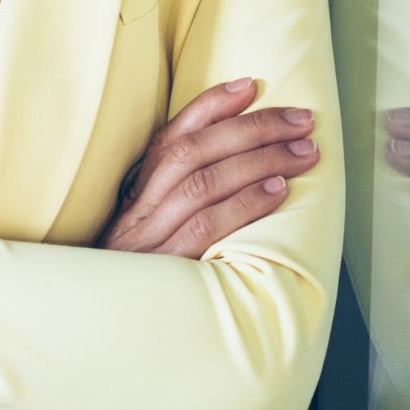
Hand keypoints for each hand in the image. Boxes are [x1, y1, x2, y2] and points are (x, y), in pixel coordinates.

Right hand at [97, 78, 319, 257]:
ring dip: (260, 160)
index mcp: (137, 195)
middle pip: (194, 151)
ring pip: (205, 182)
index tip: (249, 86)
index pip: (170, 137)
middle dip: (253, 128)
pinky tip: (278, 191)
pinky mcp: (168, 265)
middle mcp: (141, 209)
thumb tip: (235, 166)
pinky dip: (245, 203)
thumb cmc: (141, 278)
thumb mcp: (149, 236)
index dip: (209, 107)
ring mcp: (151, 237)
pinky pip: (207, 226)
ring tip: (303, 152)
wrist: (106, 323)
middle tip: (302, 120)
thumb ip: (177, 203)